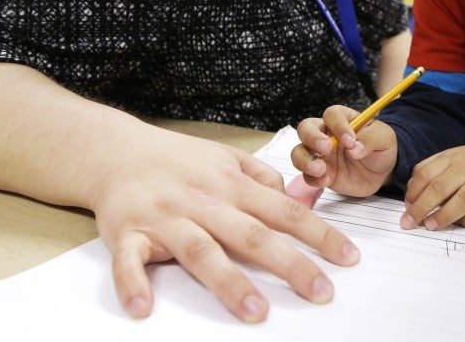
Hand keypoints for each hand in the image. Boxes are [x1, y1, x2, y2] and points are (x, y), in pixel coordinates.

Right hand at [89, 126, 360, 323]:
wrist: (116, 151)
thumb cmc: (177, 160)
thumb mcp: (226, 157)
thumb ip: (262, 178)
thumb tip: (299, 198)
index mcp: (231, 185)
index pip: (284, 211)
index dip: (319, 233)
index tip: (348, 258)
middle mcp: (203, 202)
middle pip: (252, 235)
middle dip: (290, 264)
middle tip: (321, 292)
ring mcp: (166, 219)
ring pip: (201, 251)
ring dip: (228, 282)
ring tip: (255, 313)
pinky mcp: (128, 234)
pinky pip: (129, 261)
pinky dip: (133, 283)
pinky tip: (143, 308)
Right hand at [291, 106, 398, 197]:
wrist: (383, 172)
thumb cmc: (382, 147)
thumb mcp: (384, 138)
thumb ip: (371, 139)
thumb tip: (355, 148)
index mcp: (342, 119)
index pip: (332, 115)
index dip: (338, 125)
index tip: (350, 140)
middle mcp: (326, 134)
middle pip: (306, 128)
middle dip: (311, 137)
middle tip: (326, 148)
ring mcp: (321, 155)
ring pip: (299, 152)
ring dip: (304, 160)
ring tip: (320, 169)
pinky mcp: (321, 173)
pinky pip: (307, 176)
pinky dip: (313, 179)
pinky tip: (325, 181)